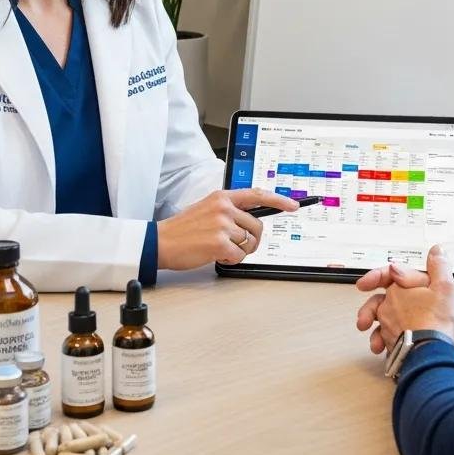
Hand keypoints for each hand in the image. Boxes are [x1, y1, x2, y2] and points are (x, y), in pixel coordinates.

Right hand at [156, 187, 298, 269]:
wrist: (160, 241)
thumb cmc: (183, 229)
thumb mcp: (207, 208)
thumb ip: (229, 210)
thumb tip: (251, 219)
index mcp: (222, 196)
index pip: (257, 194)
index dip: (278, 200)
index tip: (293, 205)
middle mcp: (224, 207)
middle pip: (257, 226)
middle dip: (251, 240)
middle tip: (234, 245)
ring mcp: (222, 224)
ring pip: (249, 242)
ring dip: (238, 250)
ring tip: (219, 248)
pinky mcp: (219, 242)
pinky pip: (239, 255)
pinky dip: (230, 259)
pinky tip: (214, 255)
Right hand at [357, 261, 453, 366]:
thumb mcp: (453, 288)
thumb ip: (433, 272)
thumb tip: (417, 253)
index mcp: (423, 285)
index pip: (393, 276)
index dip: (376, 277)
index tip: (363, 284)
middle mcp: (417, 302)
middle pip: (383, 301)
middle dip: (369, 309)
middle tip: (363, 320)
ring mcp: (417, 323)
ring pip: (385, 323)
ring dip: (375, 331)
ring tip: (375, 342)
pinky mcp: (421, 342)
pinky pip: (395, 342)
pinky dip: (386, 346)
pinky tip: (385, 351)